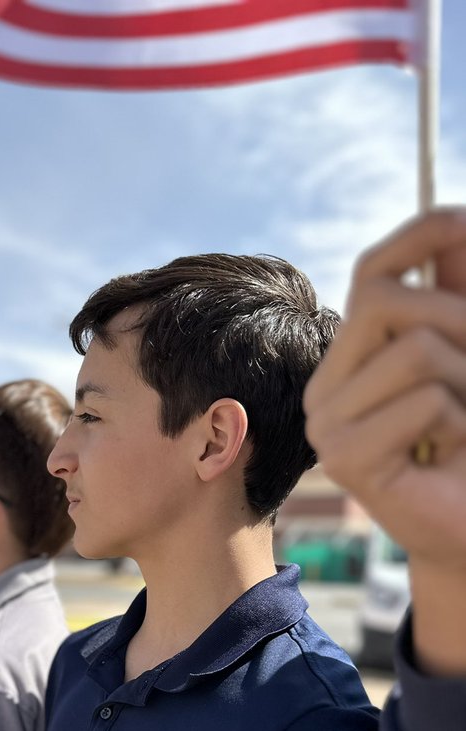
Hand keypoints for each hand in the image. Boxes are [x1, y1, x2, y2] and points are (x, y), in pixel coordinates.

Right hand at [304, 208, 465, 573]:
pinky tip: (447, 456)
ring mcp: (328, 424)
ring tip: (465, 426)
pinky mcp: (345, 459)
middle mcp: (329, 386)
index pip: (374, 272)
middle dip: (460, 318)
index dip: (419, 238)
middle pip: (386, 299)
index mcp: (357, 357)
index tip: (460, 225)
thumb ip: (462, 293)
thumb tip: (457, 222)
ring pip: (416, 350)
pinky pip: (424, 402)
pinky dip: (458, 425)